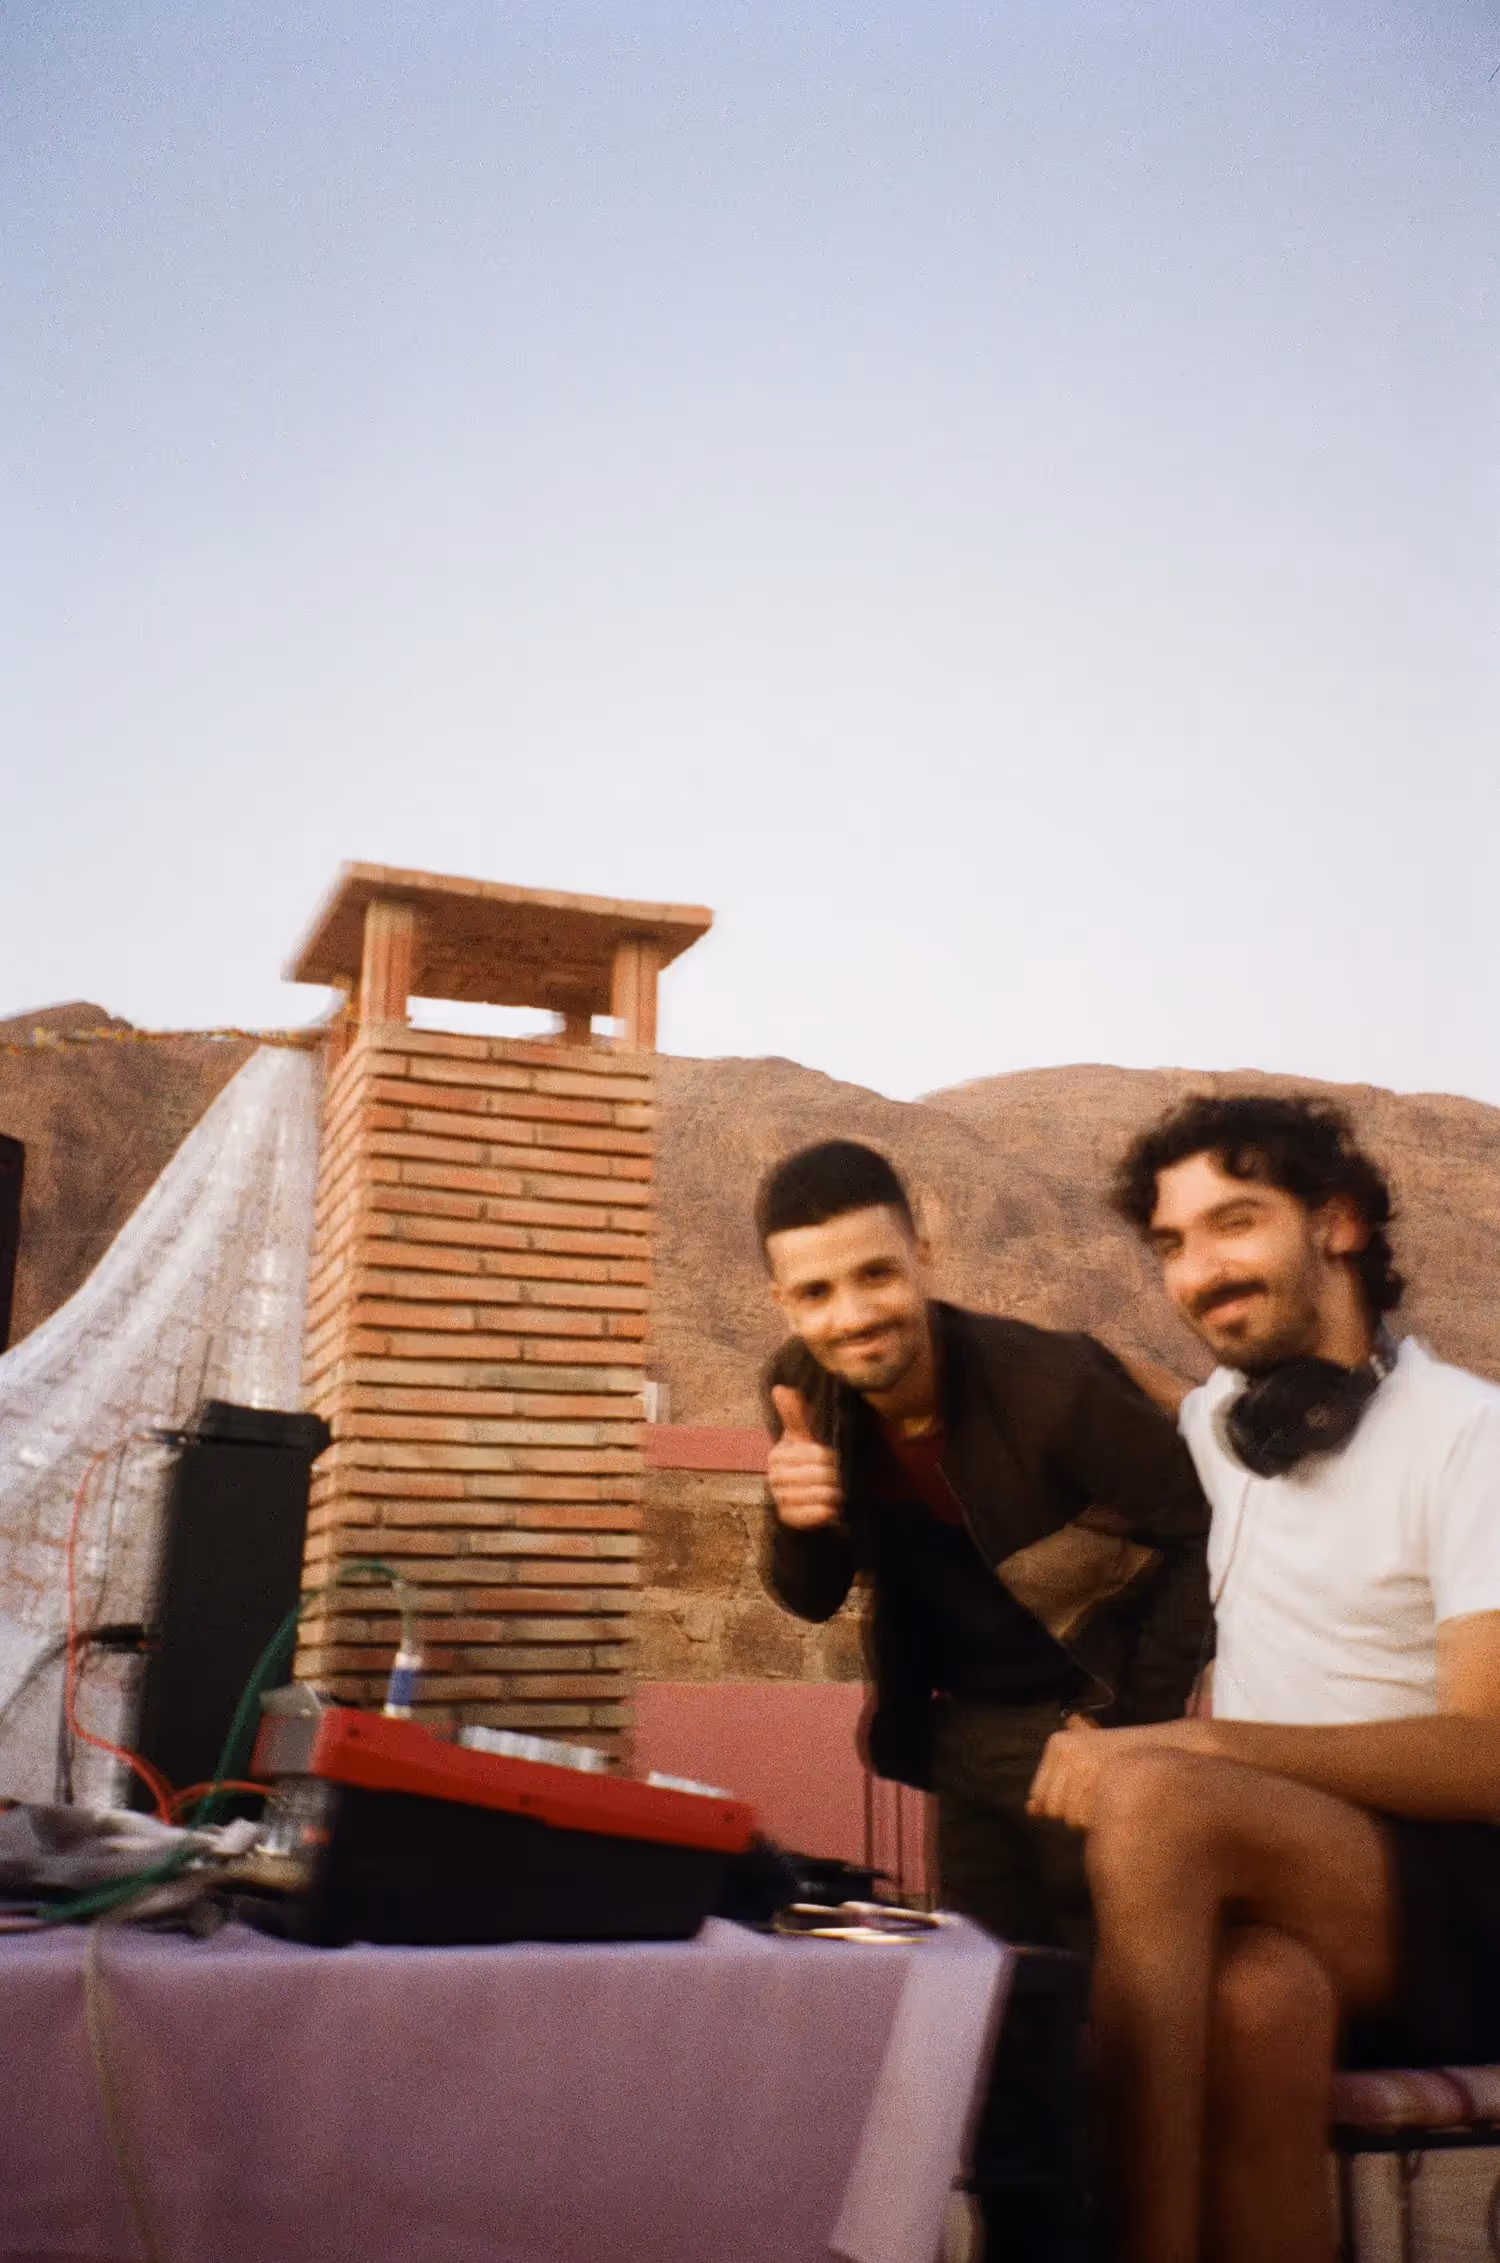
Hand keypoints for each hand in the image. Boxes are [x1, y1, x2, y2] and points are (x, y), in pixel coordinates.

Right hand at [768, 1386, 842, 1529]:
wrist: (807, 1497)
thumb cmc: (809, 1461)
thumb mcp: (806, 1436)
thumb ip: (796, 1414)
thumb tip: (779, 1388)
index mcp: (778, 1454)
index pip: (817, 1454)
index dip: (833, 1457)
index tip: (837, 1459)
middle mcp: (774, 1476)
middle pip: (819, 1475)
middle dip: (835, 1477)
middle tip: (840, 1478)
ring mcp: (779, 1498)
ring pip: (818, 1494)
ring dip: (833, 1494)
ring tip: (837, 1492)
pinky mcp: (786, 1517)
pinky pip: (810, 1515)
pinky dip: (823, 1512)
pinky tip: (830, 1509)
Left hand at [1027, 1714, 1212, 1831]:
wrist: (1172, 1751)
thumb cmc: (1127, 1758)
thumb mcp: (1086, 1760)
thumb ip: (1057, 1783)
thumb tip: (1030, 1810)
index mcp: (1058, 1744)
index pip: (1040, 1796)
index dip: (1064, 1803)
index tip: (1086, 1794)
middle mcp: (1066, 1754)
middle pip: (1054, 1809)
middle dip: (1077, 1809)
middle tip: (1102, 1794)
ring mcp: (1082, 1769)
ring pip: (1071, 1819)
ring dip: (1091, 1816)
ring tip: (1113, 1797)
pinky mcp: (1099, 1786)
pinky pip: (1089, 1823)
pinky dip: (1103, 1821)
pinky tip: (1120, 1805)